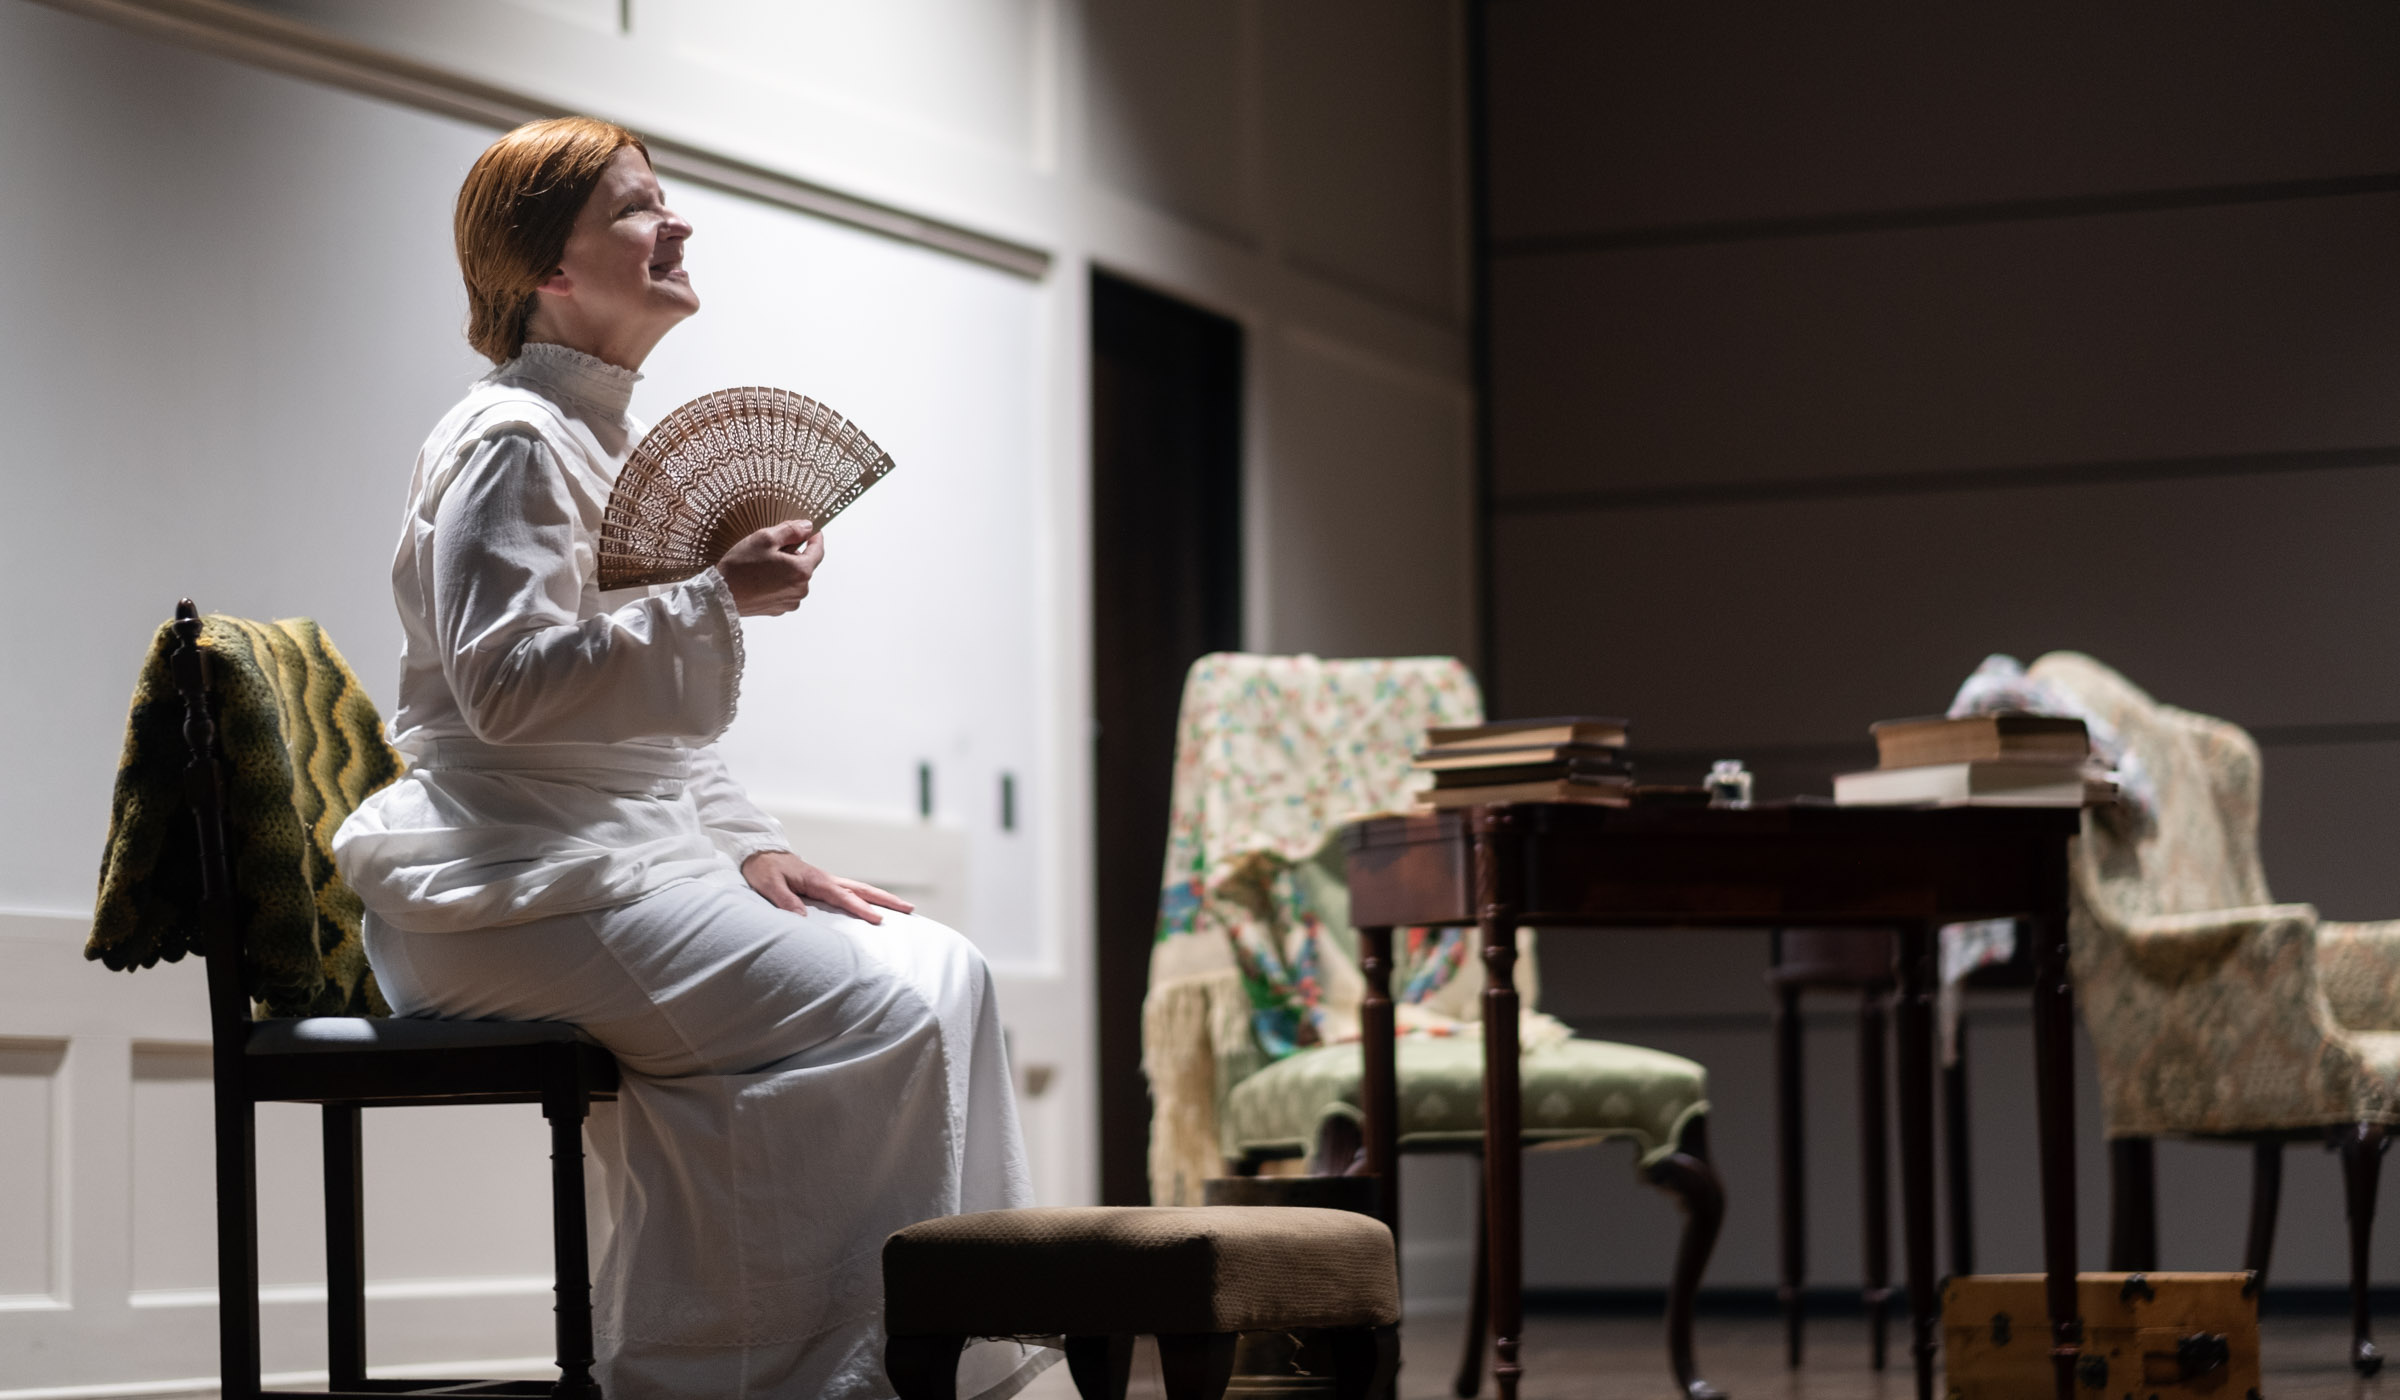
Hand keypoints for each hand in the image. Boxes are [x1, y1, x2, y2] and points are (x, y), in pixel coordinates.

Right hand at [718, 520, 823, 616]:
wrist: (720, 595)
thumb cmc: (740, 567)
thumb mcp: (765, 538)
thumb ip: (790, 530)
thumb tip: (807, 527)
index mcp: (801, 571)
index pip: (818, 550)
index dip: (815, 537)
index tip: (811, 530)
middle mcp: (801, 590)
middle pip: (805, 564)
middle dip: (793, 553)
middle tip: (772, 547)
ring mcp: (790, 601)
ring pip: (794, 578)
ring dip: (785, 568)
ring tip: (763, 564)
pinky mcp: (778, 609)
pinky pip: (784, 590)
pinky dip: (777, 582)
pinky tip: (760, 577)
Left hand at [741, 850, 914, 923]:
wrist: (758, 853)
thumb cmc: (763, 869)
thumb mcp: (769, 885)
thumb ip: (785, 901)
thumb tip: (803, 919)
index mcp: (817, 880)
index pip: (844, 896)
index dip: (861, 908)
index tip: (878, 919)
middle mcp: (827, 880)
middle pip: (863, 890)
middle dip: (886, 900)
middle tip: (910, 909)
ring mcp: (827, 882)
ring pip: (860, 890)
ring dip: (881, 898)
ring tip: (902, 908)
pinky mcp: (823, 885)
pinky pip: (850, 893)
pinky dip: (866, 899)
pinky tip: (872, 907)